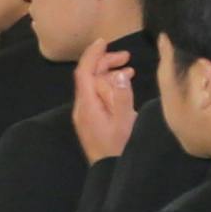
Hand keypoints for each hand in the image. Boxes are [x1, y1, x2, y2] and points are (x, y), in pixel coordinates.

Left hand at [74, 37, 137, 165]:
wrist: (108, 171)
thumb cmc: (118, 147)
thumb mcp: (125, 121)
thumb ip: (123, 97)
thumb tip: (120, 74)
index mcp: (87, 105)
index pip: (84, 73)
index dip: (92, 55)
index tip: (103, 41)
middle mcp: (82, 107)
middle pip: (88, 77)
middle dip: (104, 62)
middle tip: (126, 56)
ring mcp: (85, 113)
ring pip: (93, 86)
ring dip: (108, 73)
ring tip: (129, 67)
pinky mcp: (91, 119)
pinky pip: (97, 96)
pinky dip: (109, 85)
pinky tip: (123, 83)